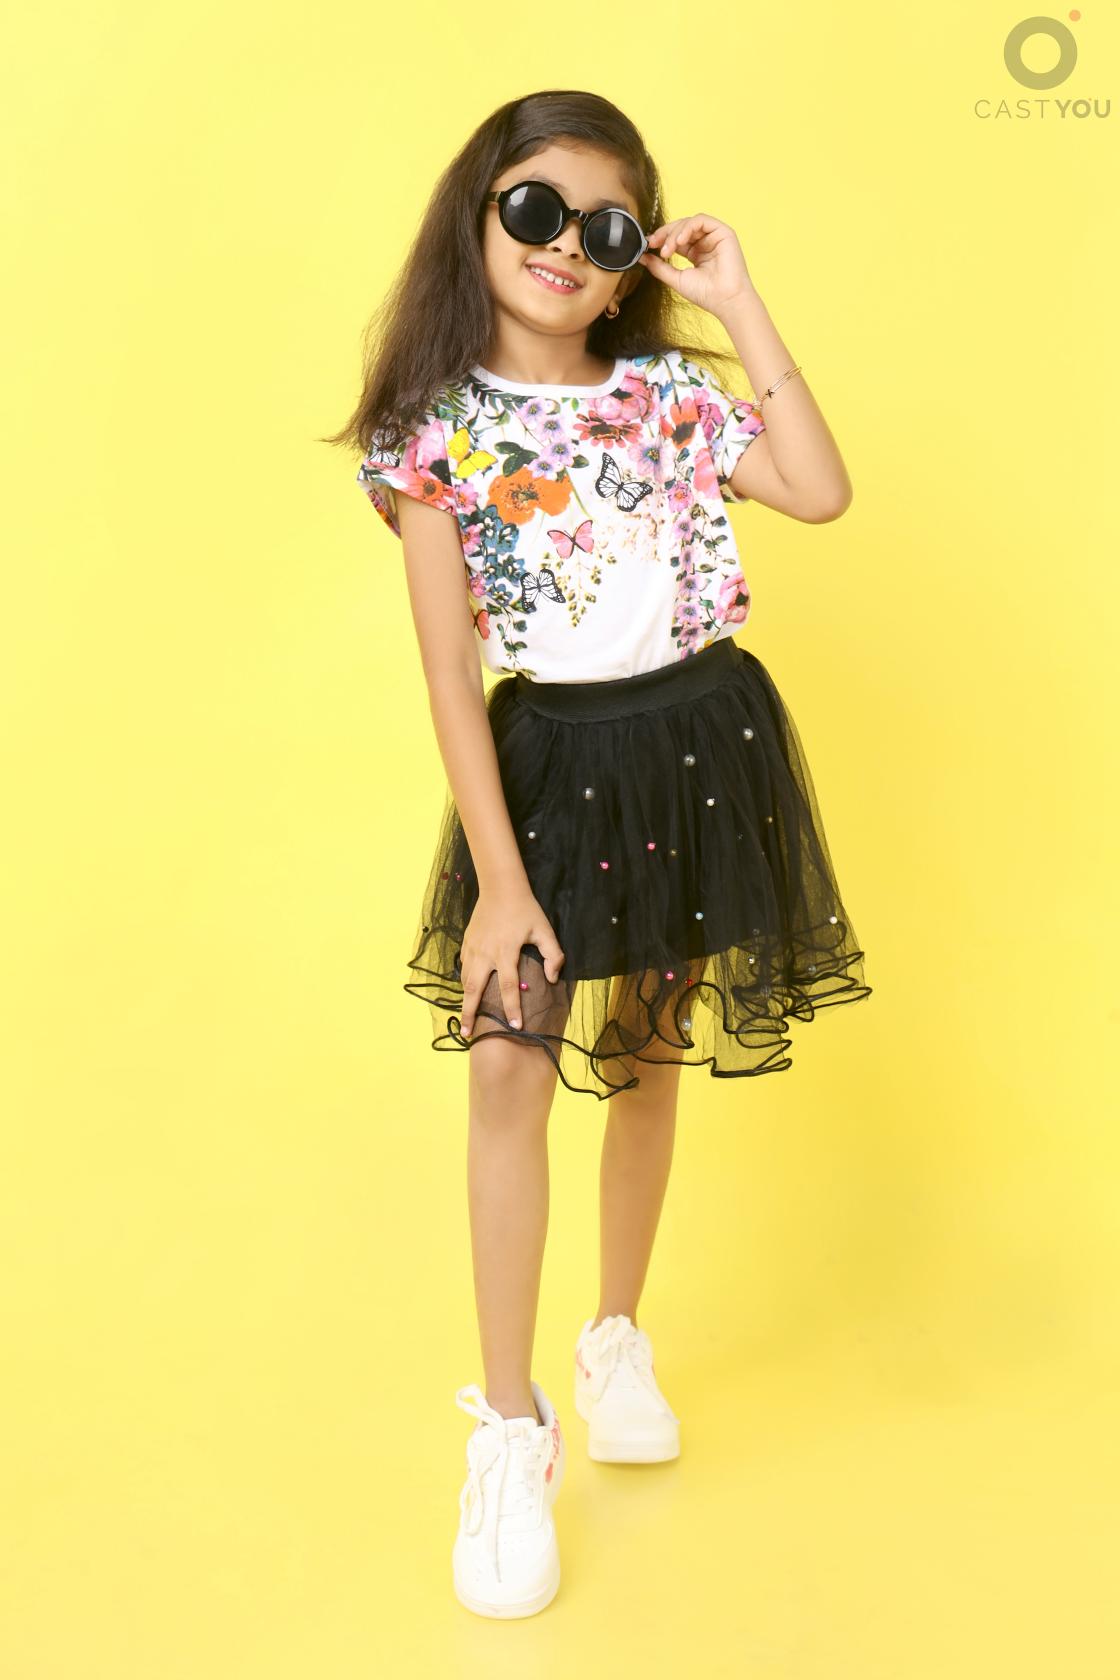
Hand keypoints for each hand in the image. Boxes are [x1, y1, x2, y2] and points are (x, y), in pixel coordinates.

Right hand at [457, 886, 565, 1037]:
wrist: (500, 887)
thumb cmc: (525, 909)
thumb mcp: (544, 930)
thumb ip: (553, 955)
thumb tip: (553, 978)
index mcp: (506, 952)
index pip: (508, 987)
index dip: (512, 1009)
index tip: (514, 1027)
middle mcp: (485, 953)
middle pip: (475, 990)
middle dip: (470, 1013)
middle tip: (466, 1034)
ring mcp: (473, 948)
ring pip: (466, 981)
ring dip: (465, 1001)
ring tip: (465, 1020)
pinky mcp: (466, 943)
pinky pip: (463, 968)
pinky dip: (464, 983)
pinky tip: (467, 993)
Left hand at [639, 213, 755, 319]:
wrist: (725, 300)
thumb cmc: (705, 294)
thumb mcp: (675, 278)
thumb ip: (659, 267)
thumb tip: (642, 257)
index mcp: (695, 253)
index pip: (675, 238)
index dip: (661, 238)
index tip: (648, 245)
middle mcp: (705, 243)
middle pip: (680, 227)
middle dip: (664, 233)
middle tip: (653, 244)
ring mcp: (714, 236)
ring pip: (689, 223)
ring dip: (674, 233)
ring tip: (668, 249)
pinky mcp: (723, 232)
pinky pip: (701, 220)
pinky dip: (687, 227)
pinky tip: (680, 241)